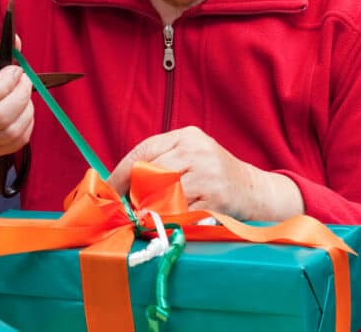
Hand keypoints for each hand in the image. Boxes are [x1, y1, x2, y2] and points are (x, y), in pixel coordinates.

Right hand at [0, 64, 33, 161]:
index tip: (13, 70)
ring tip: (24, 94)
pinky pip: (16, 143)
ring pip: (11, 131)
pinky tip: (23, 111)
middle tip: (24, 79)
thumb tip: (16, 42)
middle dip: (20, 94)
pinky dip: (27, 125)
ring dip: (26, 109)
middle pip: (0, 117)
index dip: (4, 84)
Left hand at [107, 126, 304, 221]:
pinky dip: (169, 221)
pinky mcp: (215, 200)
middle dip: (133, 193)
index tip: (106, 190)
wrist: (254, 190)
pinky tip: (166, 223)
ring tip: (145, 216)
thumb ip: (160, 161)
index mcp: (187, 136)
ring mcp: (208, 175)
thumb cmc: (213, 174)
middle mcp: (197, 151)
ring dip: (149, 209)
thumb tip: (118, 184)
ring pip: (163, 195)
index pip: (144, 151)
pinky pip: (180, 214)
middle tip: (125, 208)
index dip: (120, 173)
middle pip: (150, 172)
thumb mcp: (190, 156)